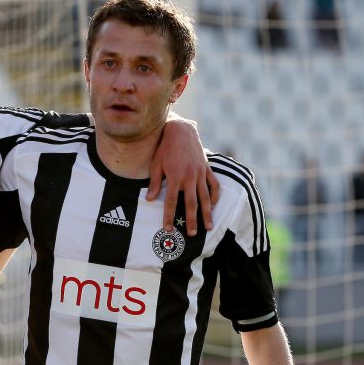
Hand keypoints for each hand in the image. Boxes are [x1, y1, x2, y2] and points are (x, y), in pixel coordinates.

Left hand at [147, 119, 218, 234]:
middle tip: (193, 234)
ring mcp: (200, 173)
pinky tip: (214, 205)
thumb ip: (155, 183)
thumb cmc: (165, 148)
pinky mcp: (207, 168)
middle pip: (191, 203)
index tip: (167, 228)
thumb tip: (148, 200)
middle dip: (192, 220)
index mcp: (175, 177)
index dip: (168, 216)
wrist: (181, 130)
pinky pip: (214, 184)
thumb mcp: (156, 164)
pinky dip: (215, 196)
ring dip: (207, 213)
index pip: (170, 201)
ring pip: (205, 197)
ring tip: (208, 226)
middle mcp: (189, 177)